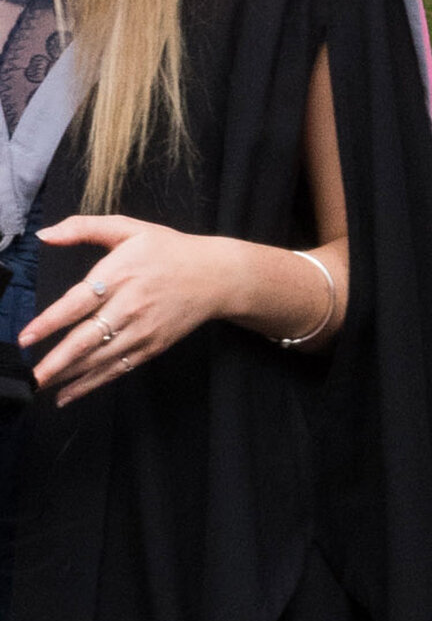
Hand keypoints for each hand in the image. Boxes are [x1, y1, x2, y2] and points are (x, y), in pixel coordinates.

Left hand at [19, 214, 231, 404]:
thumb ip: (83, 227)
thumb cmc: (168, 250)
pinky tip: (69, 393)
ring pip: (100, 360)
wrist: (216, 276)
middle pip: (87, 340)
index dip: (51, 322)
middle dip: (56, 361)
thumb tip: (45, 235)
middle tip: (30, 377)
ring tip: (41, 387)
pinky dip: (92, 384)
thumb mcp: (128, 228)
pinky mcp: (151, 347)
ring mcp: (142, 331)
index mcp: (119, 275)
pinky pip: (117, 369)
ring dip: (69, 376)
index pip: (78, 303)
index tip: (26, 337)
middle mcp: (129, 307)